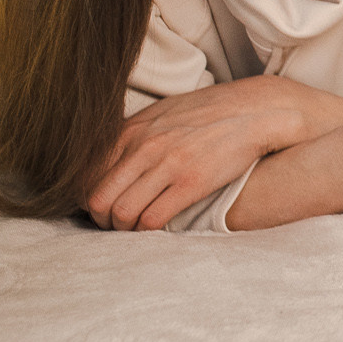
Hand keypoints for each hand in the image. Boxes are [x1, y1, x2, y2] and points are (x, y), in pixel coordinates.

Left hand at [85, 75, 342, 231]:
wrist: (257, 110)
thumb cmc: (209, 114)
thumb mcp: (163, 115)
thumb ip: (133, 136)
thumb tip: (106, 162)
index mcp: (132, 130)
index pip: (86, 176)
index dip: (89, 199)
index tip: (104, 207)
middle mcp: (143, 145)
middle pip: (97, 199)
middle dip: (102, 220)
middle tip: (117, 225)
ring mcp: (167, 163)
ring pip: (120, 213)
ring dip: (124, 229)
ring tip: (137, 228)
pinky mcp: (191, 181)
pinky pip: (151, 219)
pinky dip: (147, 231)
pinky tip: (158, 228)